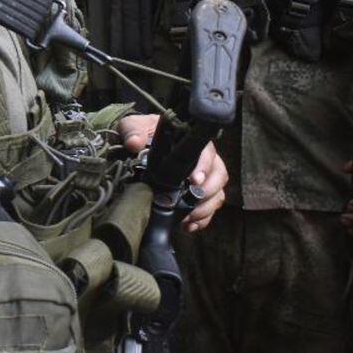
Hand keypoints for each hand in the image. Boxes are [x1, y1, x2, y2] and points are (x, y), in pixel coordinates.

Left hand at [116, 113, 228, 232]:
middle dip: (208, 191)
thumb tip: (134, 143)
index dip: (204, 168)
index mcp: (193, 143)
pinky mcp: (200, 196)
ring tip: (188, 217)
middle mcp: (205, 161)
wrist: (140, 146)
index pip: (207, 154)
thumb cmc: (143, 133)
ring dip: (205, 209)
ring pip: (218, 194)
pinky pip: (210, 209)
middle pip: (219, 176)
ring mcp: (205, 179)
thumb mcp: (134, 126)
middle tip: (191, 201)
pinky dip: (202, 220)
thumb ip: (133, 131)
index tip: (194, 180)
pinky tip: (189, 225)